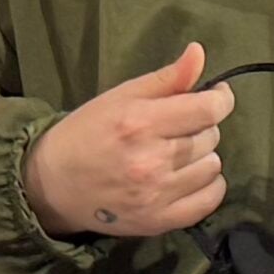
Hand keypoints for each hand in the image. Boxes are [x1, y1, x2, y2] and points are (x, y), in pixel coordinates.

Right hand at [23, 42, 231, 237]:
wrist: (53, 184)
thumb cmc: (87, 133)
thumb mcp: (121, 96)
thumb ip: (166, 78)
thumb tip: (199, 52)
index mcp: (140, 123)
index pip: (207, 110)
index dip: (221, 98)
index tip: (216, 95)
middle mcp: (151, 161)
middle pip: (210, 136)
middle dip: (201, 126)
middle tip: (178, 128)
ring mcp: (156, 195)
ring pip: (212, 167)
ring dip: (202, 156)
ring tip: (177, 154)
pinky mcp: (159, 221)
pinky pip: (209, 199)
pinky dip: (208, 186)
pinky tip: (189, 177)